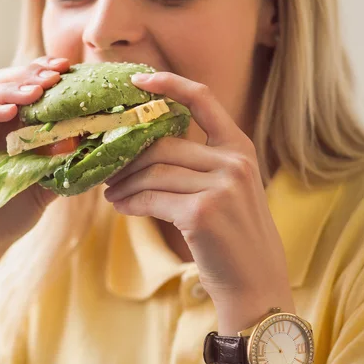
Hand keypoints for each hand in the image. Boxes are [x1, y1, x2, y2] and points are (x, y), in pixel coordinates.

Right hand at [0, 55, 69, 263]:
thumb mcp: (46, 183)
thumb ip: (61, 160)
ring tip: (38, 90)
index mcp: (8, 128)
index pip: (23, 90)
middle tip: (55, 73)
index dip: (42, 74)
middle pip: (3, 83)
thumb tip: (85, 135)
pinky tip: (10, 112)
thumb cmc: (12, 214)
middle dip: (30, 74)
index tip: (66, 67)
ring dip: (12, 89)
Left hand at [103, 72, 293, 326]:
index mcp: (239, 148)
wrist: (256, 283)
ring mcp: (221, 186)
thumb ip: (198, 164)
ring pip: (153, 172)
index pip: (203, 99)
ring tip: (110, 192)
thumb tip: (142, 151)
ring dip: (124, 184)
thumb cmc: (234, 236)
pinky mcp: (202, 212)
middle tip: (107, 169)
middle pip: (163, 145)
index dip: (169, 84)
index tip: (138, 80)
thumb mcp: (228, 189)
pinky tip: (121, 207)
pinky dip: (130, 203)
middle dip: (128, 157)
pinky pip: (151, 198)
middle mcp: (234, 161)